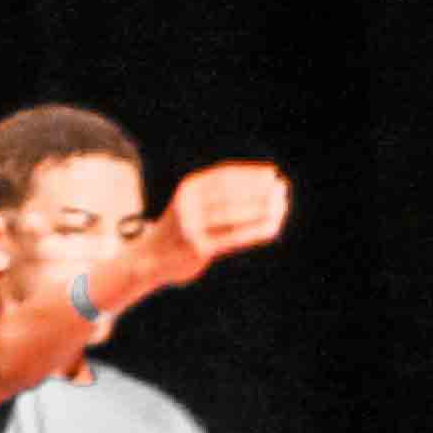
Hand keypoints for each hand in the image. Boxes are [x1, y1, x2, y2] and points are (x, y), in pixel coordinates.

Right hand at [145, 159, 290, 280]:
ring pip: (235, 216)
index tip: (272, 174)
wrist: (150, 258)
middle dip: (260, 191)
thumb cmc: (183, 228)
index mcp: (188, 188)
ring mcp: (191, 227)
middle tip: (282, 190)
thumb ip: (219, 194)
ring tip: (281, 207)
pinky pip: (234, 238)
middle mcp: (187, 205)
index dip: (250, 174)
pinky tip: (272, 228)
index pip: (224, 176)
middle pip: (231, 194)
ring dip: (262, 211)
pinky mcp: (198, 249)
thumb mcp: (193, 202)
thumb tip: (264, 184)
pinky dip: (256, 232)